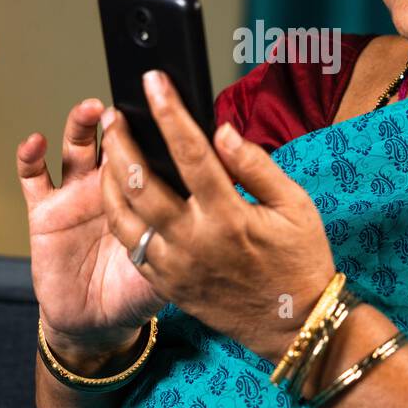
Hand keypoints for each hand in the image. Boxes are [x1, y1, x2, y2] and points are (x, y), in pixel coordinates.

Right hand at [16, 98, 167, 354]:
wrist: (96, 321)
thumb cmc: (136, 291)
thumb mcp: (171, 267)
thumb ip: (188, 241)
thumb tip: (225, 216)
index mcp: (141, 196)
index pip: (148, 155)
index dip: (154, 133)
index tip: (165, 109)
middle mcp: (109, 187)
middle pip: (113, 142)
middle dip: (119, 122)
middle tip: (126, 107)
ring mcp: (76, 195)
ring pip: (76, 148)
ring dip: (80, 125)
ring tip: (91, 110)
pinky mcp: (45, 211)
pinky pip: (33, 179)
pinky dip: (29, 158)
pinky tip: (35, 142)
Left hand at [98, 69, 337, 362]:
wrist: (294, 325)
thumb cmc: (300, 260)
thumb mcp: (296, 205)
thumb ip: (256, 165)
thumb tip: (221, 131)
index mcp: (229, 217)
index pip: (190, 153)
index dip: (170, 112)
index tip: (154, 82)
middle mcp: (195, 242)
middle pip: (141, 184)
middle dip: (121, 143)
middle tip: (112, 116)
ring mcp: (176, 266)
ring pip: (124, 218)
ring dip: (109, 180)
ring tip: (107, 151)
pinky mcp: (167, 284)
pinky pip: (131, 246)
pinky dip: (118, 216)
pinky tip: (117, 194)